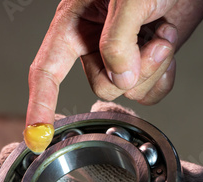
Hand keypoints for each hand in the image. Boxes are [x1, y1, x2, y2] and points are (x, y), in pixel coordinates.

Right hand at [26, 0, 202, 126]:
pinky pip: (147, 93)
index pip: (47, 71)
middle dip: (132, 70)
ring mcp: (119, 56)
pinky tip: (166, 46)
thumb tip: (120, 81)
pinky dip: (163, 76)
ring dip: (153, 68)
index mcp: (74, 23)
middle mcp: (93, 43)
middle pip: (101, 86)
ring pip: (127, 92)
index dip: (39, 105)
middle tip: (151, 39)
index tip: (36, 137)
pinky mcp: (142, 64)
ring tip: (162, 34)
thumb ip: (118, 41)